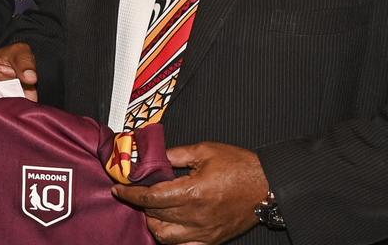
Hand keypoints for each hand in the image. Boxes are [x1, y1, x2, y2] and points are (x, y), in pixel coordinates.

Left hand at [112, 141, 267, 244]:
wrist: (267, 185)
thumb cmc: (239, 166)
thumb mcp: (205, 150)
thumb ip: (175, 154)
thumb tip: (152, 156)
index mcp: (192, 192)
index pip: (151, 198)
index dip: (131, 194)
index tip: (119, 188)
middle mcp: (196, 216)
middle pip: (154, 216)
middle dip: (141, 204)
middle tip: (138, 192)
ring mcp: (204, 232)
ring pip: (165, 236)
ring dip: (153, 222)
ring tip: (153, 208)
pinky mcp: (212, 240)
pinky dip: (171, 238)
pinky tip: (169, 225)